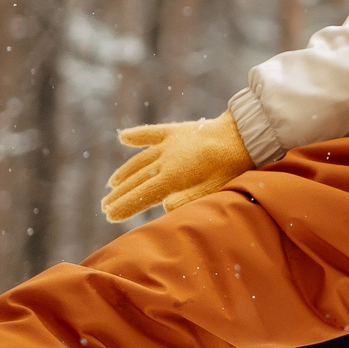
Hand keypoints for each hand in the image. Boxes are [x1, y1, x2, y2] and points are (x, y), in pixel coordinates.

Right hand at [102, 112, 254, 221]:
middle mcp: (165, 160)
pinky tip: (123, 137)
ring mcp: (170, 145)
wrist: (243, 135)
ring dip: (124, 172)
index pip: (142, 196)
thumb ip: (188, 199)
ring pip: (140, 160)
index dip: (124, 206)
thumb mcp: (212, 190)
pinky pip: (152, 133)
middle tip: (105, 206)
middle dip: (119, 194)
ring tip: (111, 183)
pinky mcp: (177, 131)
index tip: (110, 216)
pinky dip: (137, 135)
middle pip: (137, 180)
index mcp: (173, 178)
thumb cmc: (230, 168)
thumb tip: (165, 205)